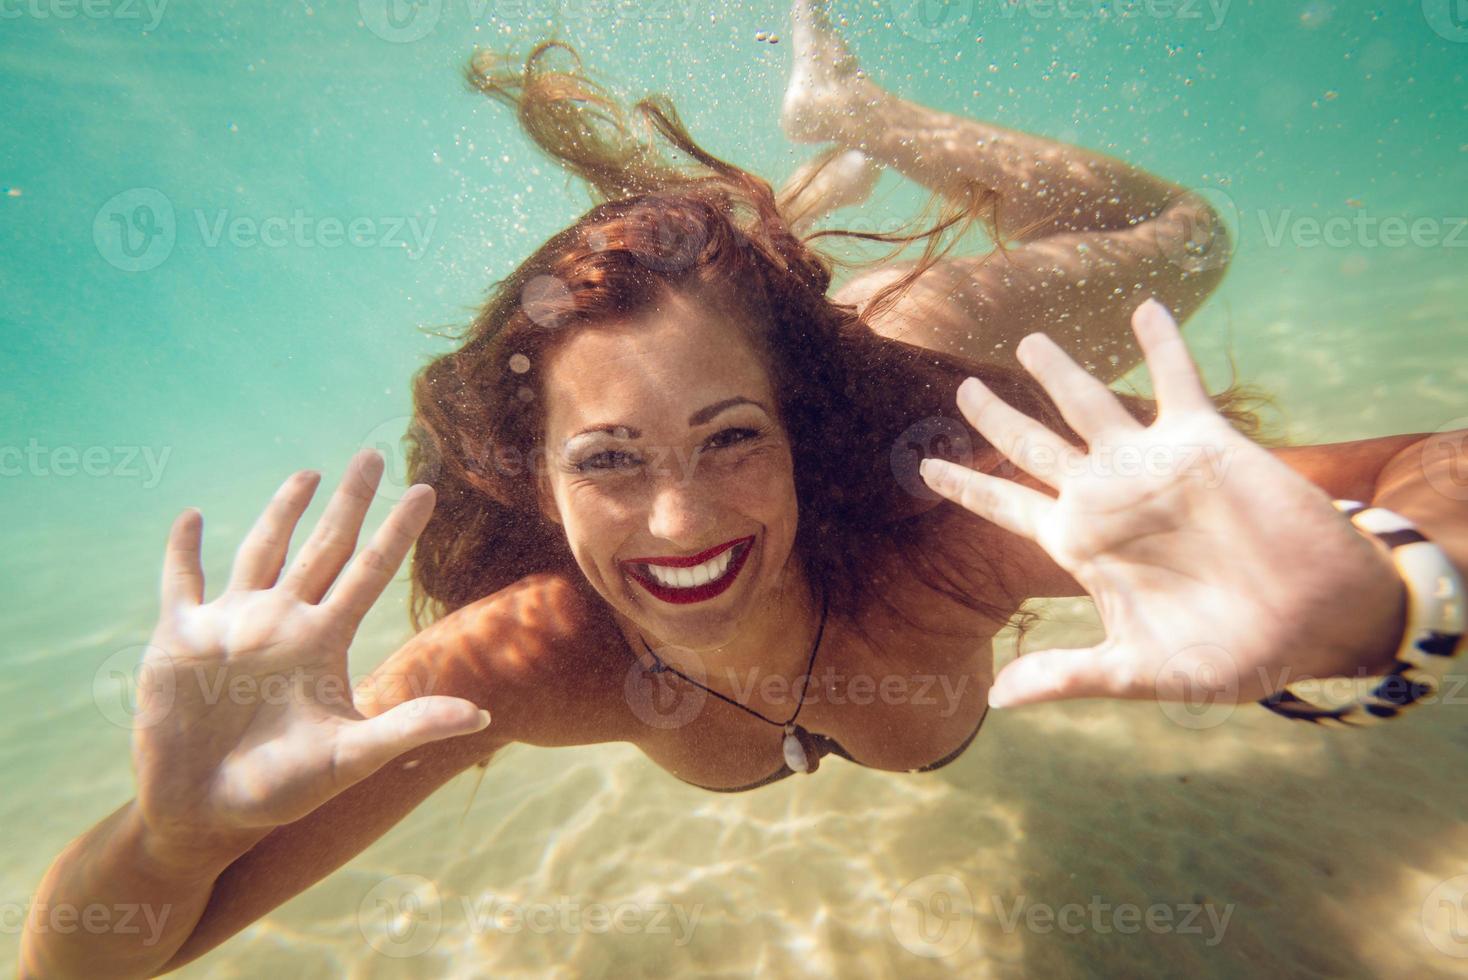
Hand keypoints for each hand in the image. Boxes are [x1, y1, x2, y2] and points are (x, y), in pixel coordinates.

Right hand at [132, 450, 490, 851]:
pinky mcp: (180, 638)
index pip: (370, 571)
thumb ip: (409, 728)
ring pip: (263, 551)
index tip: (426, 490)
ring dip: (282, 512)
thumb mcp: (350, 757)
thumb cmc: (280, 792)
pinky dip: (183, 551)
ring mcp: (232, 626)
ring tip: (308, 473)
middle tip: (375, 454)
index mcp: (324, 641)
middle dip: (350, 502)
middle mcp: (284, 622)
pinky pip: (181, 582)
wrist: (206, 814)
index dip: (398, 531)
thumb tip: (480, 714)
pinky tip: (192, 517)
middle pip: (325, 546)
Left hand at [920, 300, 1405, 708]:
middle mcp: (1106, 496)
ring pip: (1090, 404)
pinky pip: (1177, 381)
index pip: (1008, 506)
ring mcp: (1150, 465)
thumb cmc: (1231, 652)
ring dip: (1061, 371)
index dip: (966, 485)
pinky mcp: (1202, 442)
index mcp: (1081, 544)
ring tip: (1029, 339)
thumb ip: (1068, 674)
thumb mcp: (1140, 671)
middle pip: (1033, 446)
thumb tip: (996, 700)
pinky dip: (1163, 344)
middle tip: (961, 389)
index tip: (924, 467)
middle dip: (996, 417)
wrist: (1316, 624)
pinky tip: (1146, 308)